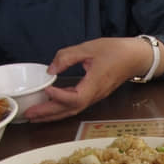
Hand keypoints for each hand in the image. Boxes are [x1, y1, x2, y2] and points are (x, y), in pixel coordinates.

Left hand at [24, 37, 163, 121]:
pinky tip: (50, 105)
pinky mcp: (94, 95)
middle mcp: (95, 94)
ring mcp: (95, 96)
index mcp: (96, 83)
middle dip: (49, 113)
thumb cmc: (116, 51)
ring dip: (53, 114)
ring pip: (72, 110)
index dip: (60, 96)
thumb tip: (50, 69)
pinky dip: (61, 108)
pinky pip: (76, 105)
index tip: (46, 87)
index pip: (76, 98)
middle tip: (28, 114)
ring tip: (34, 116)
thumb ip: (67, 57)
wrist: (135, 58)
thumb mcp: (89, 47)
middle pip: (70, 110)